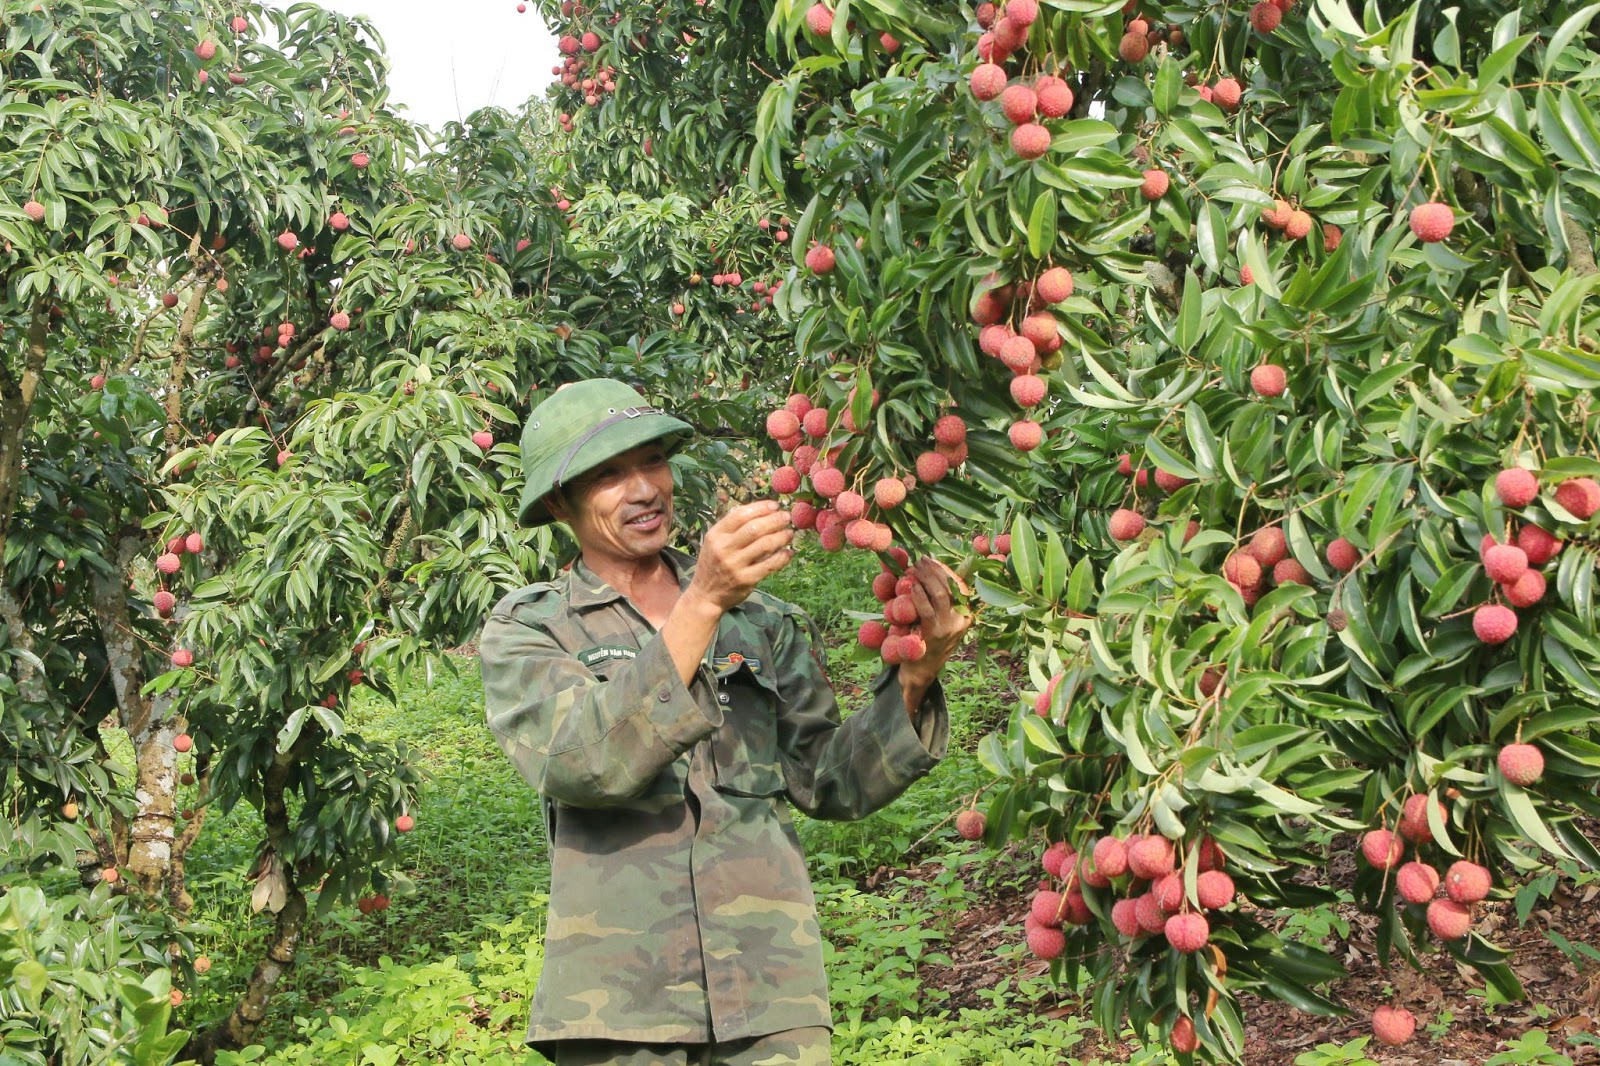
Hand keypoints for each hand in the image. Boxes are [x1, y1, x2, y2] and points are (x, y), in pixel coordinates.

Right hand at [685, 499, 794, 612]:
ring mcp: (735, 565)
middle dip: (774, 520)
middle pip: (754, 528)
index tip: (774, 505)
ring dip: (781, 537)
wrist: (705, 595)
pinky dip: (782, 557)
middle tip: (787, 517)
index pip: (740, 515)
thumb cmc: (713, 564)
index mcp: (716, 535)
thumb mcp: (714, 542)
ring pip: (765, 545)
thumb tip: (759, 511)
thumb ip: (731, 528)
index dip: (760, 508)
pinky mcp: (746, 580)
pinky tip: (789, 552)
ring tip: (790, 533)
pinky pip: (769, 565)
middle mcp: (724, 548)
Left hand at [898, 556, 971, 692]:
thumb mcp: (940, 622)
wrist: (921, 671)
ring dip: (927, 578)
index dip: (944, 570)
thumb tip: (929, 576)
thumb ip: (939, 603)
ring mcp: (950, 627)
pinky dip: (919, 596)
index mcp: (965, 615)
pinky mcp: (935, 634)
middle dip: (935, 570)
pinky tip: (912, 586)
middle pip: (951, 586)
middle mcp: (961, 620)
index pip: (959, 585)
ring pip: (942, 594)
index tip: (931, 560)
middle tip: (920, 560)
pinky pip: (927, 610)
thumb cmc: (927, 643)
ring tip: (914, 568)